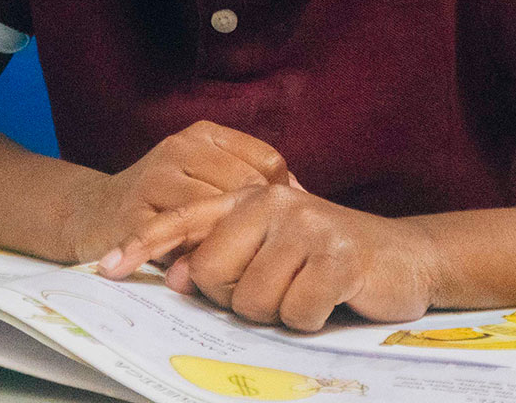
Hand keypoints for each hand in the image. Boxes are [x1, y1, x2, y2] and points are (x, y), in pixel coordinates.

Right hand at [60, 120, 295, 263]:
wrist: (90, 214)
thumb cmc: (161, 200)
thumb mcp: (203, 175)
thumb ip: (247, 181)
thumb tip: (304, 200)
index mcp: (202, 135)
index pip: (266, 162)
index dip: (280, 196)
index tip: (280, 223)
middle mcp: (179, 150)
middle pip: (247, 191)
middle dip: (259, 226)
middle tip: (266, 253)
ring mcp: (155, 182)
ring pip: (219, 219)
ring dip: (234, 247)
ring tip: (240, 266)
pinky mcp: (136, 218)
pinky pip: (185, 246)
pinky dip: (202, 263)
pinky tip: (208, 272)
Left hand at [99, 185, 439, 331]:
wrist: (407, 257)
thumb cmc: (329, 258)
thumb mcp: (271, 250)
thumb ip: (223, 256)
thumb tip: (180, 277)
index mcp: (251, 198)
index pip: (186, 221)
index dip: (145, 246)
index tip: (108, 268)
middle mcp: (274, 203)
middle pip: (213, 276)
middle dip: (239, 298)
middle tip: (277, 287)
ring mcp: (308, 226)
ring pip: (253, 302)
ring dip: (279, 312)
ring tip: (308, 289)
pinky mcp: (339, 256)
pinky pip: (296, 312)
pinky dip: (312, 318)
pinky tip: (331, 297)